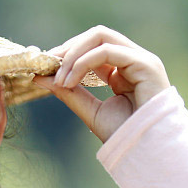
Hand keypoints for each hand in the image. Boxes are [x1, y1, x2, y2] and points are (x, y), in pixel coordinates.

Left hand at [32, 25, 170, 142]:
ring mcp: (141, 60)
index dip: (68, 53)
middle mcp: (133, 60)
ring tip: (59, 78)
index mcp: (122, 69)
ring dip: (73, 54)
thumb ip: (69, 92)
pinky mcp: (145, 64)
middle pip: (96, 35)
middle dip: (69, 48)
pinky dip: (83, 62)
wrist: (148, 152)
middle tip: (48, 66)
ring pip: (101, 37)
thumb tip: (40, 77)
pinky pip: (107, 51)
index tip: (45, 67)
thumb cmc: (125, 135)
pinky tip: (70, 81)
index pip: (92, 47)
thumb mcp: (90, 111)